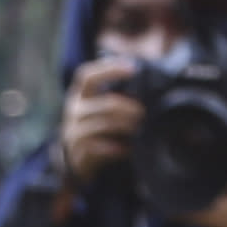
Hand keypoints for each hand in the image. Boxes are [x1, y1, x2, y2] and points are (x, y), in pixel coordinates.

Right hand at [55, 58, 141, 197]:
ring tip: (138, 128)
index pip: (88, 76)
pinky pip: (98, 148)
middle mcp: (74, 112)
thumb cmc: (97, 125)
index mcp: (80, 95)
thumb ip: (119, 92)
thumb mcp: (101, 106)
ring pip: (101, 126)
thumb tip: (151, 76)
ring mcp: (74, 133)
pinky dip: (115, 148)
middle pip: (103, 104)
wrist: (76, 157)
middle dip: (126, 107)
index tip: (133, 69)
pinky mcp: (78, 152)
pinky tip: (126, 149)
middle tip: (142, 111)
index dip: (108, 69)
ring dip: (123, 126)